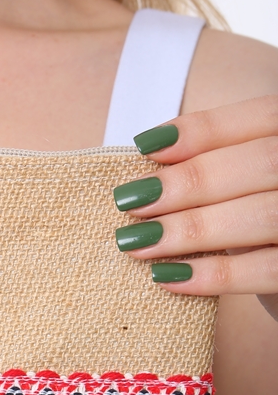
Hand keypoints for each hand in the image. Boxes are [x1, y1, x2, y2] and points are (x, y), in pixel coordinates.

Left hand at [112, 95, 277, 322]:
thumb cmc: (263, 229)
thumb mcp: (246, 189)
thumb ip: (217, 169)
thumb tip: (149, 160)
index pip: (263, 117)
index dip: (205, 129)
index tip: (146, 147)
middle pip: (261, 162)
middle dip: (189, 182)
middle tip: (131, 201)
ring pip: (261, 215)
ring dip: (191, 229)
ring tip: (137, 243)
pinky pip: (265, 270)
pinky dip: (213, 275)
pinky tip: (166, 277)